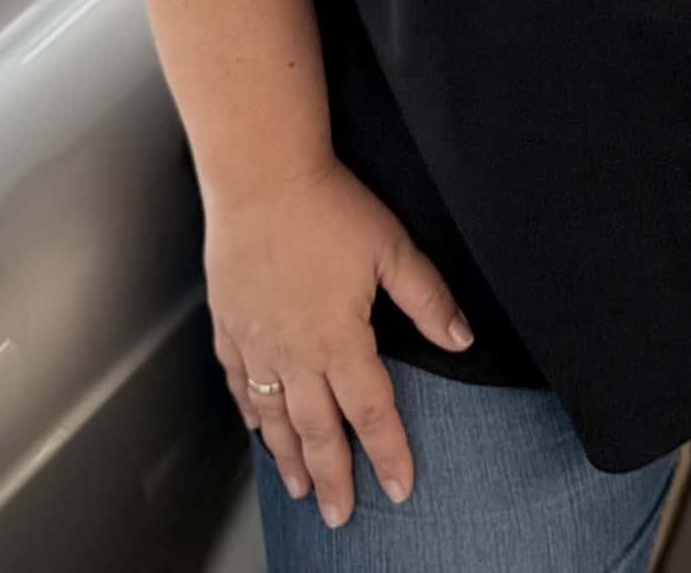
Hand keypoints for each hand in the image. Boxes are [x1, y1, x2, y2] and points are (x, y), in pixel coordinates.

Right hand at [205, 160, 475, 527]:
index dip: (388, 453)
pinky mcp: (229, 323)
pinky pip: (240, 381)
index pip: (370, 412)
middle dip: (333, 477)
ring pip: (274, 417)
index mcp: (339, 339)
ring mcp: (257, 341)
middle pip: (317, 430)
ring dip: (288, 458)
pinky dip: (249, 411)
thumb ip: (428, 298)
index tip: (399, 488)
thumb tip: (461, 339)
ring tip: (299, 488)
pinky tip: (256, 426)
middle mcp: (295, 353)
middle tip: (339, 515)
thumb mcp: (392, 248)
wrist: (261, 175)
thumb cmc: (328, 205)